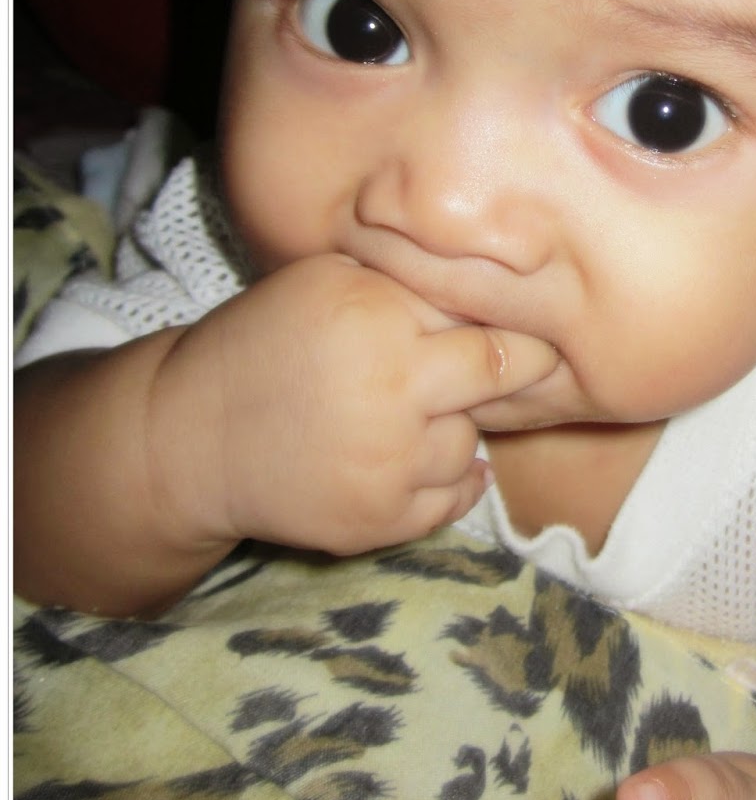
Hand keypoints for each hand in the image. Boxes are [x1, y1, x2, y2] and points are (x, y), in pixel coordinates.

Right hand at [147, 253, 557, 558]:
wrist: (188, 438)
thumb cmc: (262, 343)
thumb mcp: (325, 281)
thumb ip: (403, 281)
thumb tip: (499, 285)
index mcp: (376, 316)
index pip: (481, 313)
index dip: (505, 316)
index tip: (521, 319)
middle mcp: (391, 388)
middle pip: (504, 371)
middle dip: (521, 364)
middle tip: (522, 361)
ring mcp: (388, 460)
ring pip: (472, 439)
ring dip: (454, 428)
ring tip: (407, 417)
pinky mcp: (380, 518)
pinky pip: (456, 497)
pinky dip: (450, 480)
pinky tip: (417, 458)